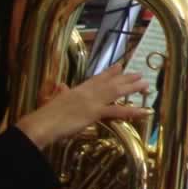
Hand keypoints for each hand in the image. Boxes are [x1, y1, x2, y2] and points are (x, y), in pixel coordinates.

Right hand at [15, 63, 149, 149]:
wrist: (42, 123)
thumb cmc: (46, 115)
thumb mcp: (55, 100)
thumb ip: (61, 93)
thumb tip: (61, 86)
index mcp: (78, 89)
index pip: (97, 78)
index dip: (110, 72)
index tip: (120, 65)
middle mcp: (88, 92)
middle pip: (111, 82)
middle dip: (127, 78)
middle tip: (140, 74)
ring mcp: (93, 101)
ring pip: (117, 91)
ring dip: (133, 88)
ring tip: (146, 85)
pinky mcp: (95, 112)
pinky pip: (117, 111)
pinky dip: (132, 110)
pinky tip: (144, 110)